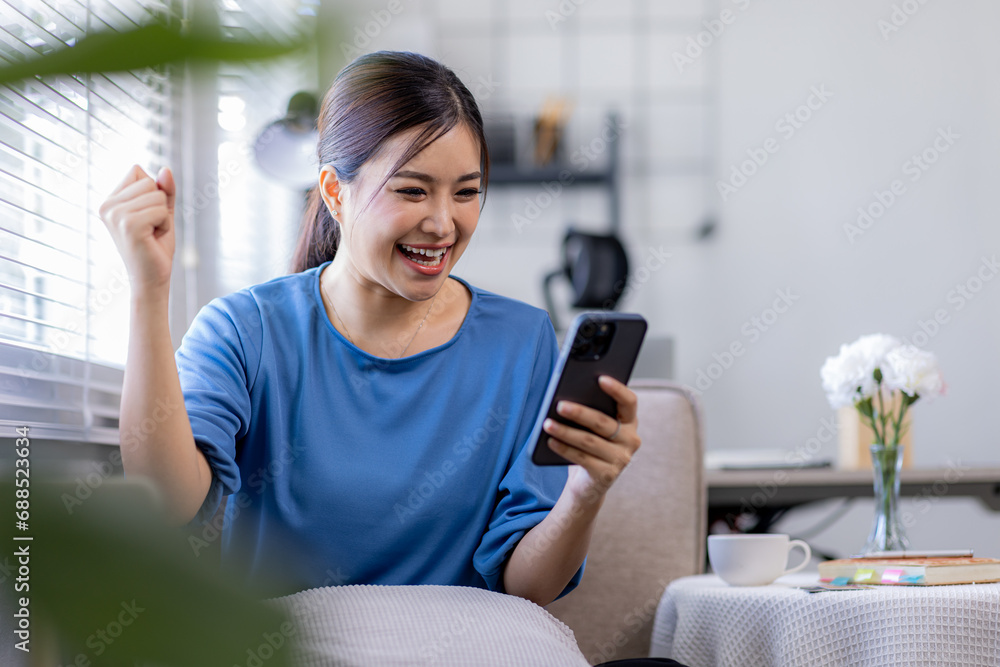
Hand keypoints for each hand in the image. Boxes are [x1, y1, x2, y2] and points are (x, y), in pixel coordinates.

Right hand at [98, 165, 175, 294]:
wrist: (152, 278)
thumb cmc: (156, 246)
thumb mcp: (162, 212)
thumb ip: (165, 190)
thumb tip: (166, 169)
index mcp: (109, 200)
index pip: (138, 171)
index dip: (153, 193)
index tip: (147, 217)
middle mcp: (107, 206)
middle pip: (149, 181)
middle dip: (160, 205)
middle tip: (151, 228)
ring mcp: (115, 215)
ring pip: (157, 195)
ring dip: (163, 216)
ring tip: (151, 234)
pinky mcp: (129, 225)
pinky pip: (161, 210)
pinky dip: (165, 224)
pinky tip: (153, 238)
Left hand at [542, 375, 639, 501]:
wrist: (588, 483)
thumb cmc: (588, 446)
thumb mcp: (591, 428)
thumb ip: (590, 412)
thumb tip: (567, 396)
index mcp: (630, 422)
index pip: (629, 402)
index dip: (617, 389)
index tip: (600, 378)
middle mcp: (631, 440)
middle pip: (603, 423)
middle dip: (579, 413)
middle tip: (559, 405)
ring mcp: (621, 459)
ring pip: (589, 441)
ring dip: (566, 431)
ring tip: (547, 424)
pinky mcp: (607, 475)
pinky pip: (582, 458)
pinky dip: (564, 449)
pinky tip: (550, 441)